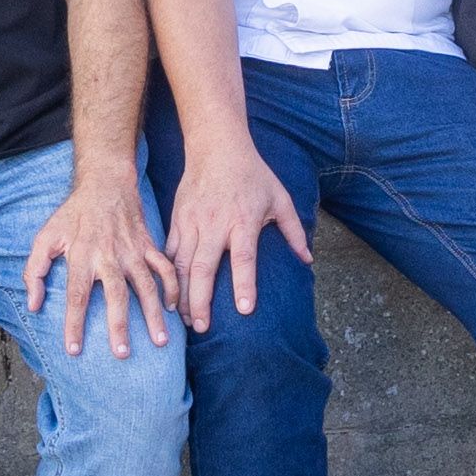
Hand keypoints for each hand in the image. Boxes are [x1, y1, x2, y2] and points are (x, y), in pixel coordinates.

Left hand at [22, 158, 178, 359]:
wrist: (105, 184)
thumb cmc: (73, 214)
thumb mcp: (45, 237)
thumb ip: (34, 271)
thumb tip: (33, 304)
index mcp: (82, 256)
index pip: (77, 296)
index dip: (75, 324)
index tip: (74, 350)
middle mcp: (109, 256)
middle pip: (116, 296)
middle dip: (120, 326)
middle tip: (123, 353)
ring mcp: (132, 251)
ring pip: (147, 286)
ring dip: (154, 314)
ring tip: (160, 341)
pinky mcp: (148, 246)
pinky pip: (164, 269)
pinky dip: (172, 287)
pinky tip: (173, 308)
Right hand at [167, 143, 312, 331]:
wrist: (217, 147)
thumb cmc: (253, 175)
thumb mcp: (280, 199)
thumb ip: (294, 230)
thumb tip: (308, 260)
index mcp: (243, 221)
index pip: (244, 259)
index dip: (244, 285)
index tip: (244, 310)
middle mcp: (215, 224)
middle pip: (203, 269)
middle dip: (200, 301)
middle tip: (201, 328)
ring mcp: (192, 222)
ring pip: (180, 265)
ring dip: (180, 293)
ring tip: (182, 319)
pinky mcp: (177, 220)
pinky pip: (169, 252)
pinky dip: (167, 274)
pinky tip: (169, 293)